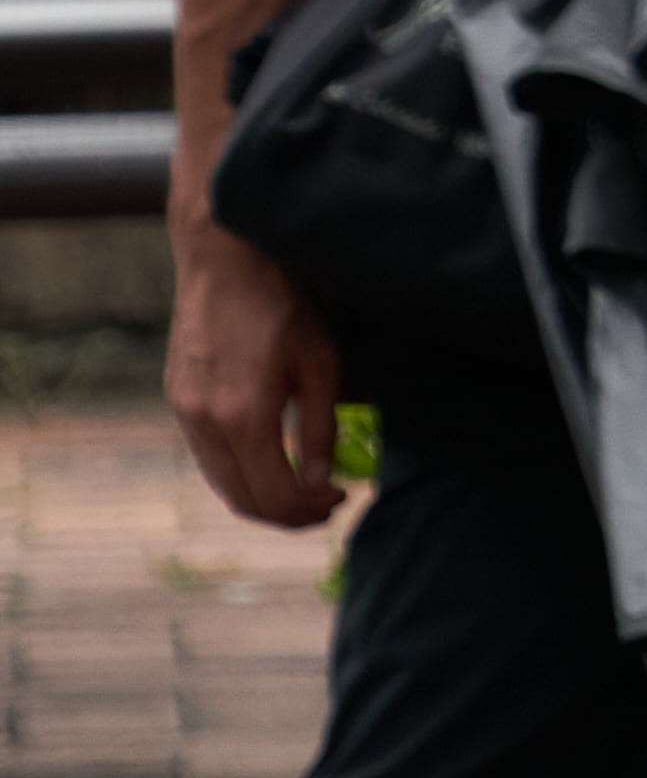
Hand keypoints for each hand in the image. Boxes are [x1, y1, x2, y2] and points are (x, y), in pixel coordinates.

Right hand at [167, 220, 344, 530]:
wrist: (223, 262)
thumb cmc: (282, 306)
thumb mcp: (320, 365)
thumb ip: (319, 428)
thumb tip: (320, 482)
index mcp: (243, 416)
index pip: (273, 494)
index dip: (308, 510)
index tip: (339, 498)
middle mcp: (204, 423)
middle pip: (242, 500)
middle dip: (285, 514)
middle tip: (324, 505)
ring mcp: (183, 413)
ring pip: (221, 483)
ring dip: (261, 497)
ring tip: (302, 489)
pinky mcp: (176, 400)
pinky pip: (208, 457)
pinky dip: (239, 473)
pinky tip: (270, 460)